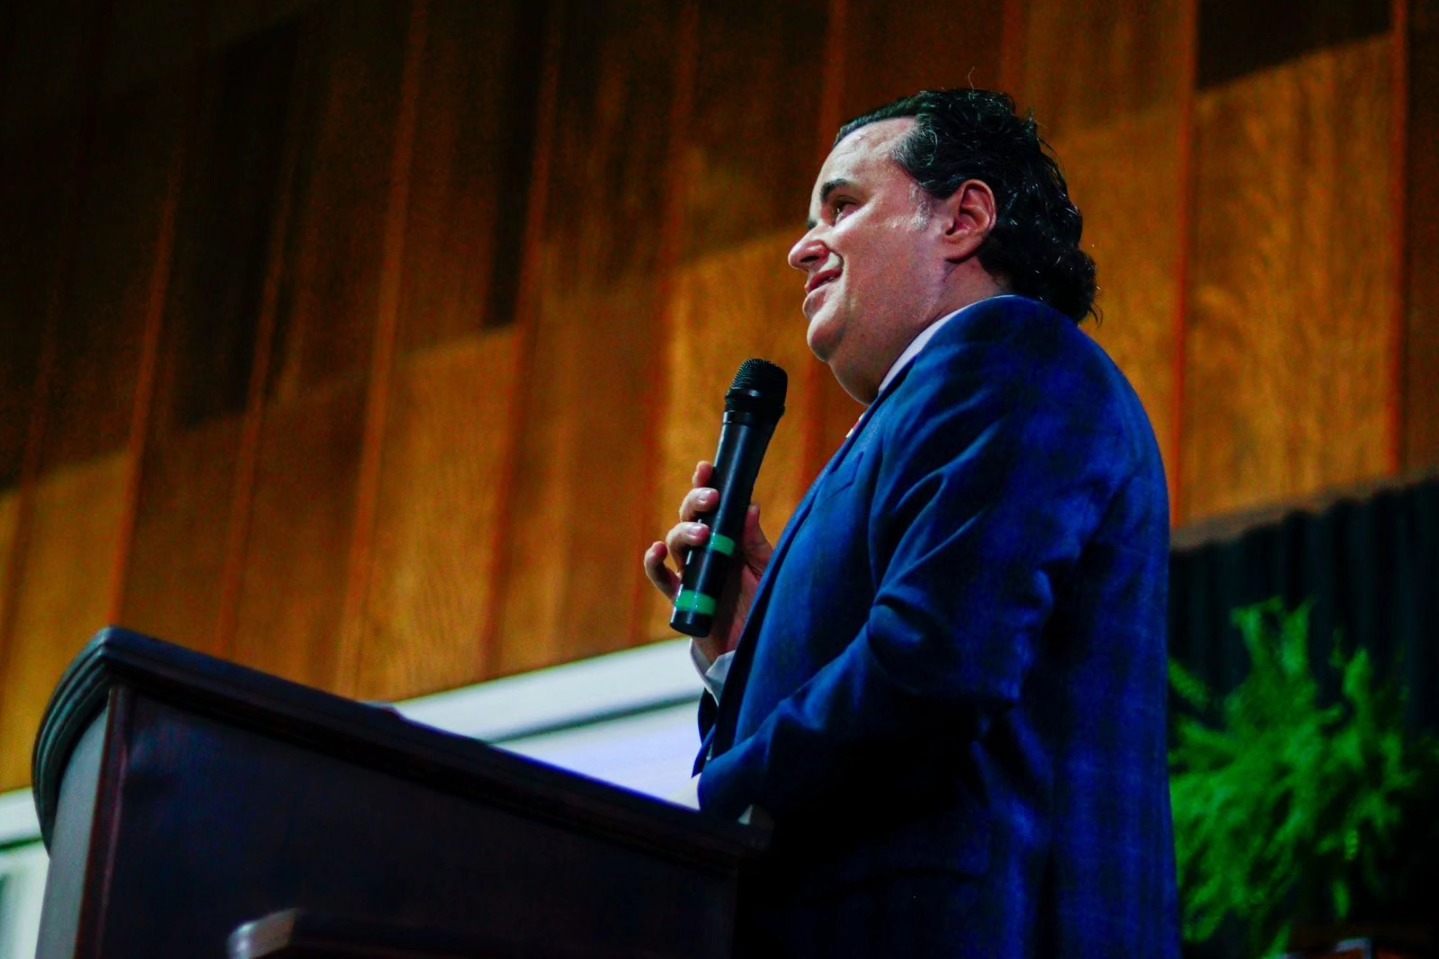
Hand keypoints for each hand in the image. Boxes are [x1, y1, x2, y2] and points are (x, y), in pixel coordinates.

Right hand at [644, 460, 772, 662]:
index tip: (707, 469)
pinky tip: (657, 550)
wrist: (757, 645)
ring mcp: (692, 571)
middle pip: (690, 517)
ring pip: (675, 541)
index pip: (713, 506)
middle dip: (696, 502)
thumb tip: (750, 506)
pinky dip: (654, 563)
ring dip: (685, 532)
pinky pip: (661, 577)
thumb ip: (756, 542)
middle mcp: (707, 550)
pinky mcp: (682, 596)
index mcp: (728, 538)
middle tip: (711, 499)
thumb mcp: (767, 570)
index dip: (706, 485)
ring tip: (702, 534)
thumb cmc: (764, 602)